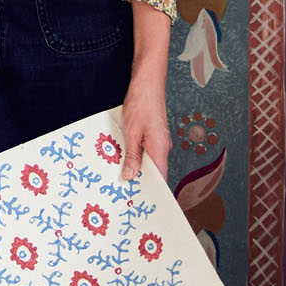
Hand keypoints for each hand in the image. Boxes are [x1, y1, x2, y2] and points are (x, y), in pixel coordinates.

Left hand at [119, 5, 173, 179]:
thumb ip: (132, 155)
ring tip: (122, 179)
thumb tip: (130, 176)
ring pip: (150, 161)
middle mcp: (163, 147)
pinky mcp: (154, 135)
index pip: (160, 178)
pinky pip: (147, 151)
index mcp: (160, 149)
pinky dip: (137, 157)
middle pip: (154, 172)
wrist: (148, 82)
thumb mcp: (131, 131)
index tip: (141, 203)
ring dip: (137, 169)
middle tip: (126, 194)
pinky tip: (125, 159)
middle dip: (141, 182)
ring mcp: (159, 141)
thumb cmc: (141, 103)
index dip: (152, 192)